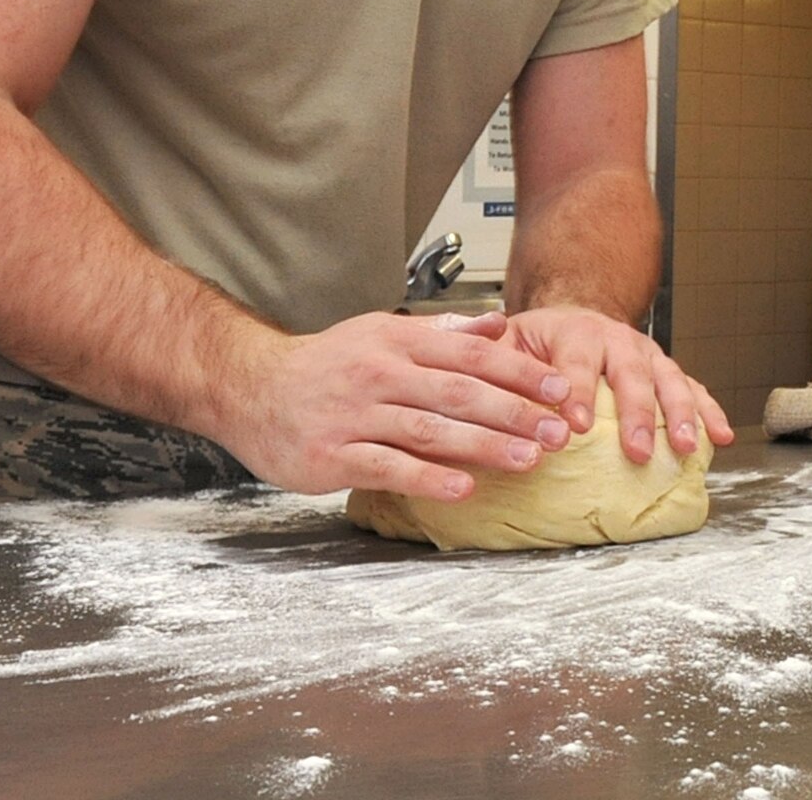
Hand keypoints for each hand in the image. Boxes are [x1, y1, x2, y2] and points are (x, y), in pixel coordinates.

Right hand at [211, 310, 573, 502]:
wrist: (250, 387)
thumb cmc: (325, 364)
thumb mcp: (382, 333)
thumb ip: (442, 332)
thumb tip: (499, 324)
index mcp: (397, 340)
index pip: (471, 354)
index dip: (520, 371)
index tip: (561, 388)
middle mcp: (379, 373)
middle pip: (458, 391)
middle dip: (514, 412)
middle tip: (558, 431)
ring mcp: (355, 415)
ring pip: (429, 429)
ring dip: (483, 446)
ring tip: (527, 460)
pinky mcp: (334, 455)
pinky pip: (388, 467)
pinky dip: (428, 477)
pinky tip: (463, 488)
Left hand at [498, 306, 734, 463]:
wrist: (576, 315)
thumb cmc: (540, 340)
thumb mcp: (509, 340)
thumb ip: (493, 356)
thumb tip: (477, 372)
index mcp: (575, 333)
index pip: (576, 363)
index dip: (577, 392)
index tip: (574, 426)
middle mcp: (617, 341)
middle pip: (630, 375)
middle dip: (635, 414)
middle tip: (636, 451)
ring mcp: (647, 356)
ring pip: (669, 381)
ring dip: (679, 415)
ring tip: (683, 447)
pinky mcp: (666, 371)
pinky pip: (694, 389)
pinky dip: (709, 412)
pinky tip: (720, 437)